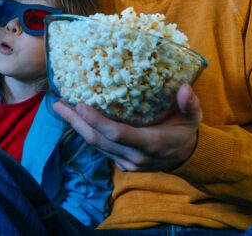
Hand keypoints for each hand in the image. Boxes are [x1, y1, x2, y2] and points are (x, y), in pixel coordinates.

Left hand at [53, 84, 201, 171]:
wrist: (187, 159)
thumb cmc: (186, 132)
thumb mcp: (193, 117)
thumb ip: (189, 104)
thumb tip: (185, 88)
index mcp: (151, 143)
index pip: (118, 134)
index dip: (97, 121)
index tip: (79, 106)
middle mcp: (135, 157)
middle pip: (99, 140)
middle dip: (76, 122)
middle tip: (58, 103)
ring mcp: (127, 162)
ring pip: (96, 145)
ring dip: (77, 127)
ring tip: (61, 107)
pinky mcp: (121, 164)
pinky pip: (100, 148)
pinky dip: (87, 132)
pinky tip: (76, 118)